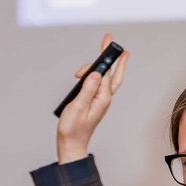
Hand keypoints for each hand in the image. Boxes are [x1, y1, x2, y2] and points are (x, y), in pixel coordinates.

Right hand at [57, 32, 129, 155]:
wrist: (71, 144)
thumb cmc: (73, 129)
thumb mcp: (78, 107)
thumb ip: (88, 89)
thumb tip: (96, 73)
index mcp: (102, 99)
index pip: (107, 73)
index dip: (108, 56)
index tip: (109, 42)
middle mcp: (104, 99)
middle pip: (112, 75)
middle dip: (113, 58)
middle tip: (110, 42)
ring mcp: (100, 101)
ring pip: (104, 79)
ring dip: (96, 69)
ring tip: (83, 69)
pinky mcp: (94, 103)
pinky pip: (98, 85)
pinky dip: (93, 76)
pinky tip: (87, 74)